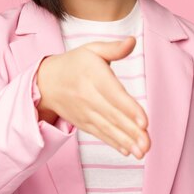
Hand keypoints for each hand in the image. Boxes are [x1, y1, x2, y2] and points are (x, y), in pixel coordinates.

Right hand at [36, 36, 149, 158]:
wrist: (46, 82)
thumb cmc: (75, 63)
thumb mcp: (91, 49)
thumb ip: (113, 48)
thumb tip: (132, 41)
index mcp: (92, 75)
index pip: (113, 94)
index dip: (129, 108)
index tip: (144, 121)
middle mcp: (88, 96)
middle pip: (112, 115)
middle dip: (131, 131)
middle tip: (147, 144)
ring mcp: (85, 111)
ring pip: (107, 128)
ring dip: (125, 141)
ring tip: (142, 152)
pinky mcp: (83, 122)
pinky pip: (99, 133)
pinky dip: (113, 143)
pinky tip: (127, 151)